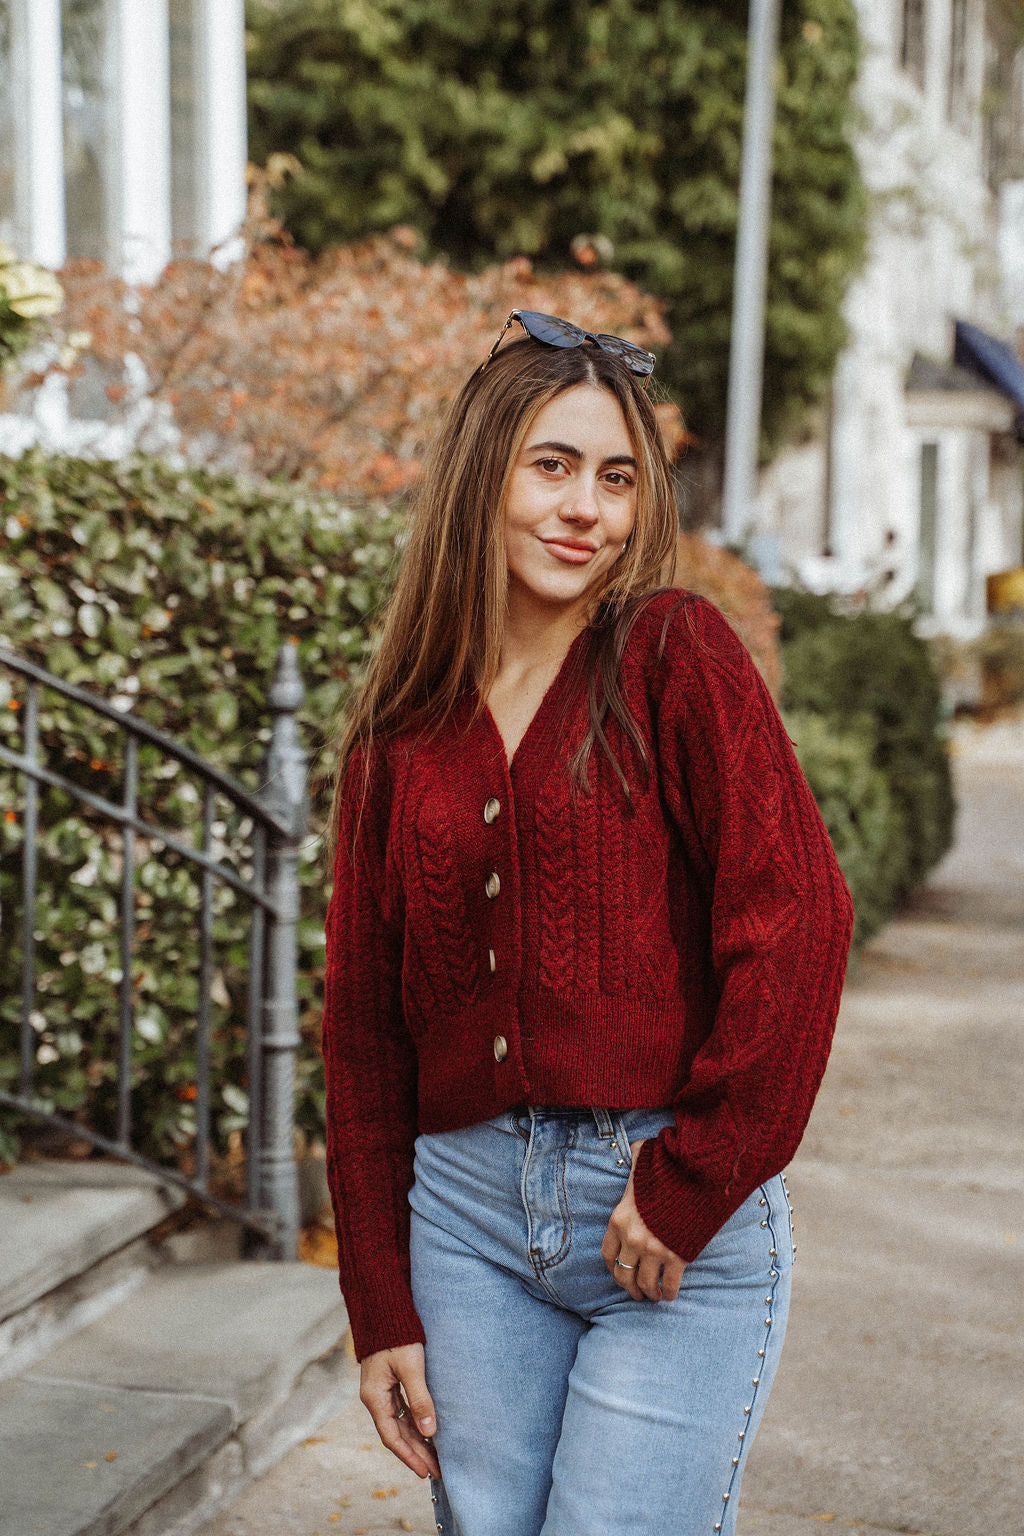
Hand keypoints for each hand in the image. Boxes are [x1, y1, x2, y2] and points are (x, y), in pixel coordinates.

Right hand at [359, 1342, 440, 1479]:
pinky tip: (427, 1434)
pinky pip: (401, 1412)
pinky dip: (414, 1425)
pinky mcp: (389, 1384)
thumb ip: (420, 1399)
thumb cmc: (397, 1337)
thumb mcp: (411, 1367)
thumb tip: (429, 1431)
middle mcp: (375, 1398)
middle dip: (416, 1453)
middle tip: (437, 1471)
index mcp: (375, 1397)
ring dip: (416, 1441)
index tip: (425, 1472)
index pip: (391, 1436)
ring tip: (435, 1459)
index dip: (409, 1456)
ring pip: (399, 1424)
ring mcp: (381, 1392)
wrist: (385, 1311)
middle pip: (396, 1433)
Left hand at [601, 1139, 686, 1301]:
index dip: (613, 1267)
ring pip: (645, 1284)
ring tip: (654, 1296)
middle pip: (623, 1274)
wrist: (696, 1177)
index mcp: (619, 1219)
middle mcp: (632, 1238)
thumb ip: (634, 1160)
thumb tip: (636, 1149)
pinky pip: (669, 1284)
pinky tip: (670, 1295)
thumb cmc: (668, 1169)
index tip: (619, 1272)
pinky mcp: (676, 1257)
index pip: (607, 1253)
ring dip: (649, 1293)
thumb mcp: (642, 1162)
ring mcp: (654, 1250)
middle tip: (636, 1293)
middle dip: (629, 1287)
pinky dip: (669, 1293)